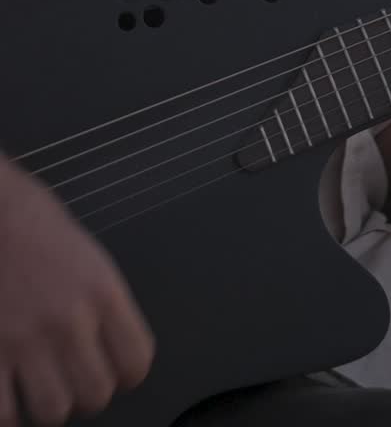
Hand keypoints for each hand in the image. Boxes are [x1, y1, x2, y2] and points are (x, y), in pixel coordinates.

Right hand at [0, 155, 154, 425]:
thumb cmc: (34, 223)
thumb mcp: (87, 256)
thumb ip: (103, 304)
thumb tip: (111, 349)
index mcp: (102, 291)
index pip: (137, 362)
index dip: (125, 372)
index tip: (112, 367)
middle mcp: (69, 319)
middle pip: (96, 394)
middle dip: (85, 390)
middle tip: (70, 374)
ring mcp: (25, 338)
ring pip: (53, 412)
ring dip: (46, 403)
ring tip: (38, 383)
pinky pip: (5, 413)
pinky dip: (8, 412)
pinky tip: (8, 393)